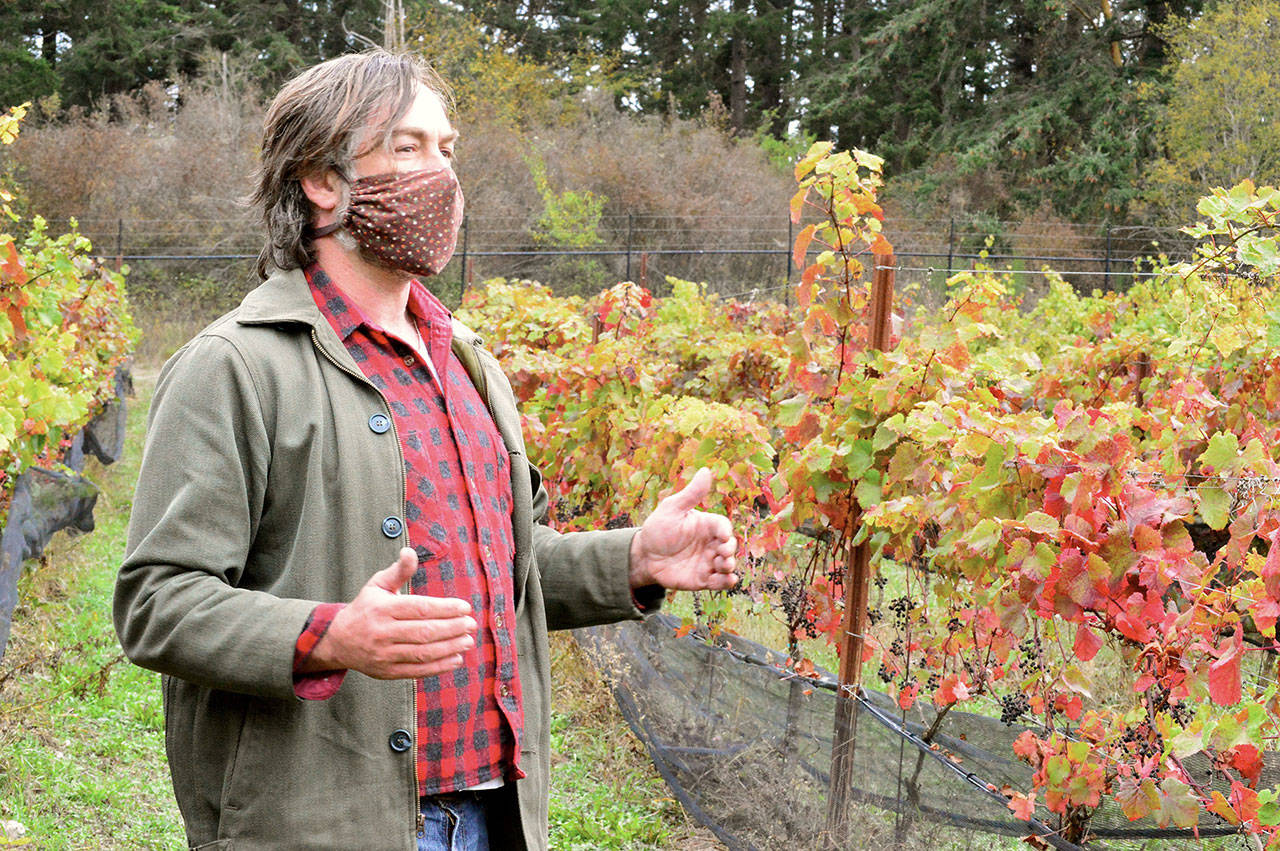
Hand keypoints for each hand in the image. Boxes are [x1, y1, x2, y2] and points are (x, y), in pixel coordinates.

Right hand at [305, 548, 476, 678]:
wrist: (338, 641)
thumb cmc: (365, 608)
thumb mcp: (378, 585)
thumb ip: (398, 571)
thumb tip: (410, 552)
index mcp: (382, 609)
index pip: (419, 608)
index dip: (445, 608)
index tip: (465, 607)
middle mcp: (382, 632)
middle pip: (423, 632)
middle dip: (452, 628)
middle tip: (471, 624)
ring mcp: (384, 654)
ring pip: (422, 653)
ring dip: (449, 648)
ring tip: (468, 641)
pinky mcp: (387, 671)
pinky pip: (416, 670)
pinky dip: (439, 667)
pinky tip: (456, 659)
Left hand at [629, 468, 738, 591]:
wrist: (644, 556)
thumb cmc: (659, 528)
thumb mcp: (672, 508)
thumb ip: (691, 494)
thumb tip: (706, 470)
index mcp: (706, 525)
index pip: (723, 526)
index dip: (725, 531)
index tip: (723, 536)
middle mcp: (711, 543)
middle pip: (730, 546)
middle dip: (730, 550)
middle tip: (722, 554)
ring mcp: (708, 562)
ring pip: (727, 565)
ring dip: (729, 566)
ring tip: (722, 566)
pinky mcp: (703, 579)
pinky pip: (720, 582)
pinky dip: (726, 582)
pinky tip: (726, 580)